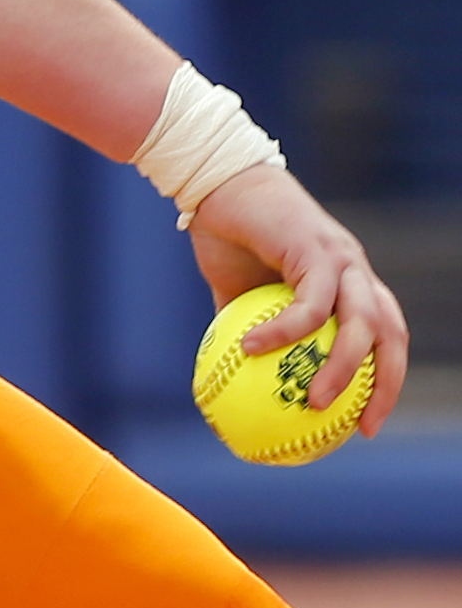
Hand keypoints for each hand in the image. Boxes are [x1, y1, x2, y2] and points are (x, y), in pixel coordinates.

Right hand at [188, 162, 407, 434]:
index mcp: (345, 282)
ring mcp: (340, 258)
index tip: (361, 424)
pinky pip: (308, 303)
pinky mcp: (316, 248)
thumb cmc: (227, 234)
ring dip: (342, 367)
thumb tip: (227, 384)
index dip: (383, 381)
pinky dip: (284, 331)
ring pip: (361, 322)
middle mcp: (353, 271)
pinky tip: (251, 348)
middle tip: (360, 426)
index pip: (384, 337)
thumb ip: (243, 332)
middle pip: (391, 333)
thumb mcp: (235, 296)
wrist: (216, 181)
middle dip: (385, 383)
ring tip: (312, 400)